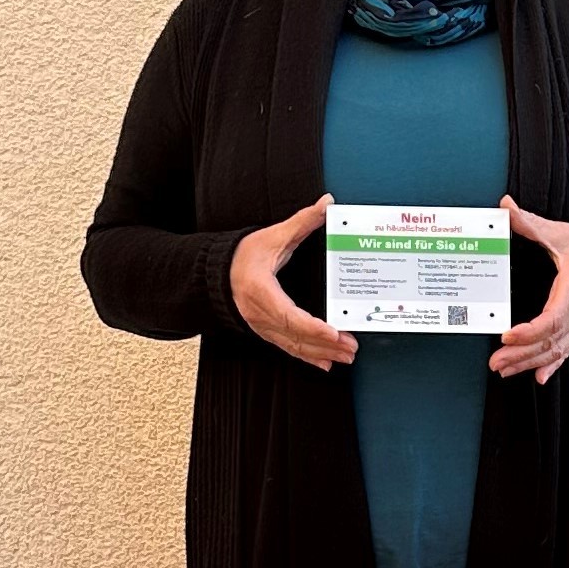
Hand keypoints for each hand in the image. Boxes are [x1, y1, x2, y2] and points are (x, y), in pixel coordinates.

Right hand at [230, 196, 354, 369]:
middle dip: (326, 344)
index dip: (313, 327)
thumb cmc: (241, 256)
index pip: (290, 316)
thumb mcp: (272, 237)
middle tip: (351, 347)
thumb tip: (326, 204)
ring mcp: (262, 327)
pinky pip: (288, 348)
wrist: (216, 272)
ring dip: (322, 353)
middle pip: (296, 336)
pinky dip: (308, 357)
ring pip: (294, 346)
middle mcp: (260, 315)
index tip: (334, 333)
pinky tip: (325, 363)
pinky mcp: (266, 331)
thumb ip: (301, 222)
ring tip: (346, 356)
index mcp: (261, 292)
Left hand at [490, 198, 568, 381]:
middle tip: (496, 361)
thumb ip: (531, 223)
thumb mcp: (563, 233)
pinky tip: (538, 377)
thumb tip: (506, 207)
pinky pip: (566, 351)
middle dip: (520, 354)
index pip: (551, 319)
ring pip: (554, 350)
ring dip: (528, 363)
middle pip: (549, 342)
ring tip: (504, 369)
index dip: (529, 331)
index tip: (507, 334)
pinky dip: (552, 366)